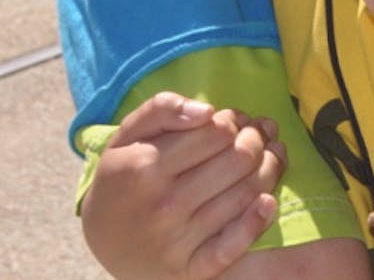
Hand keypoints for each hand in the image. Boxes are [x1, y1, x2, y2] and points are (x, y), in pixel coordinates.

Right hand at [80, 92, 286, 279]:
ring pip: (247, 193)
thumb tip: (207, 110)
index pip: (217, 132)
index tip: (235, 121)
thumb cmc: (122, 179)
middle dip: (257, 139)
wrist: (103, 241)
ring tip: (271, 156)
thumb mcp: (128, 136)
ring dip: (269, 169)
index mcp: (145, 167)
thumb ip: (162, 109)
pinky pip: (237, 243)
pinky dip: (258, 219)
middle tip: (258, 135)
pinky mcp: (191, 268)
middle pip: (239, 159)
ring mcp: (178, 240)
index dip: (234, 120)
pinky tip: (267, 200)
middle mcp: (163, 204)